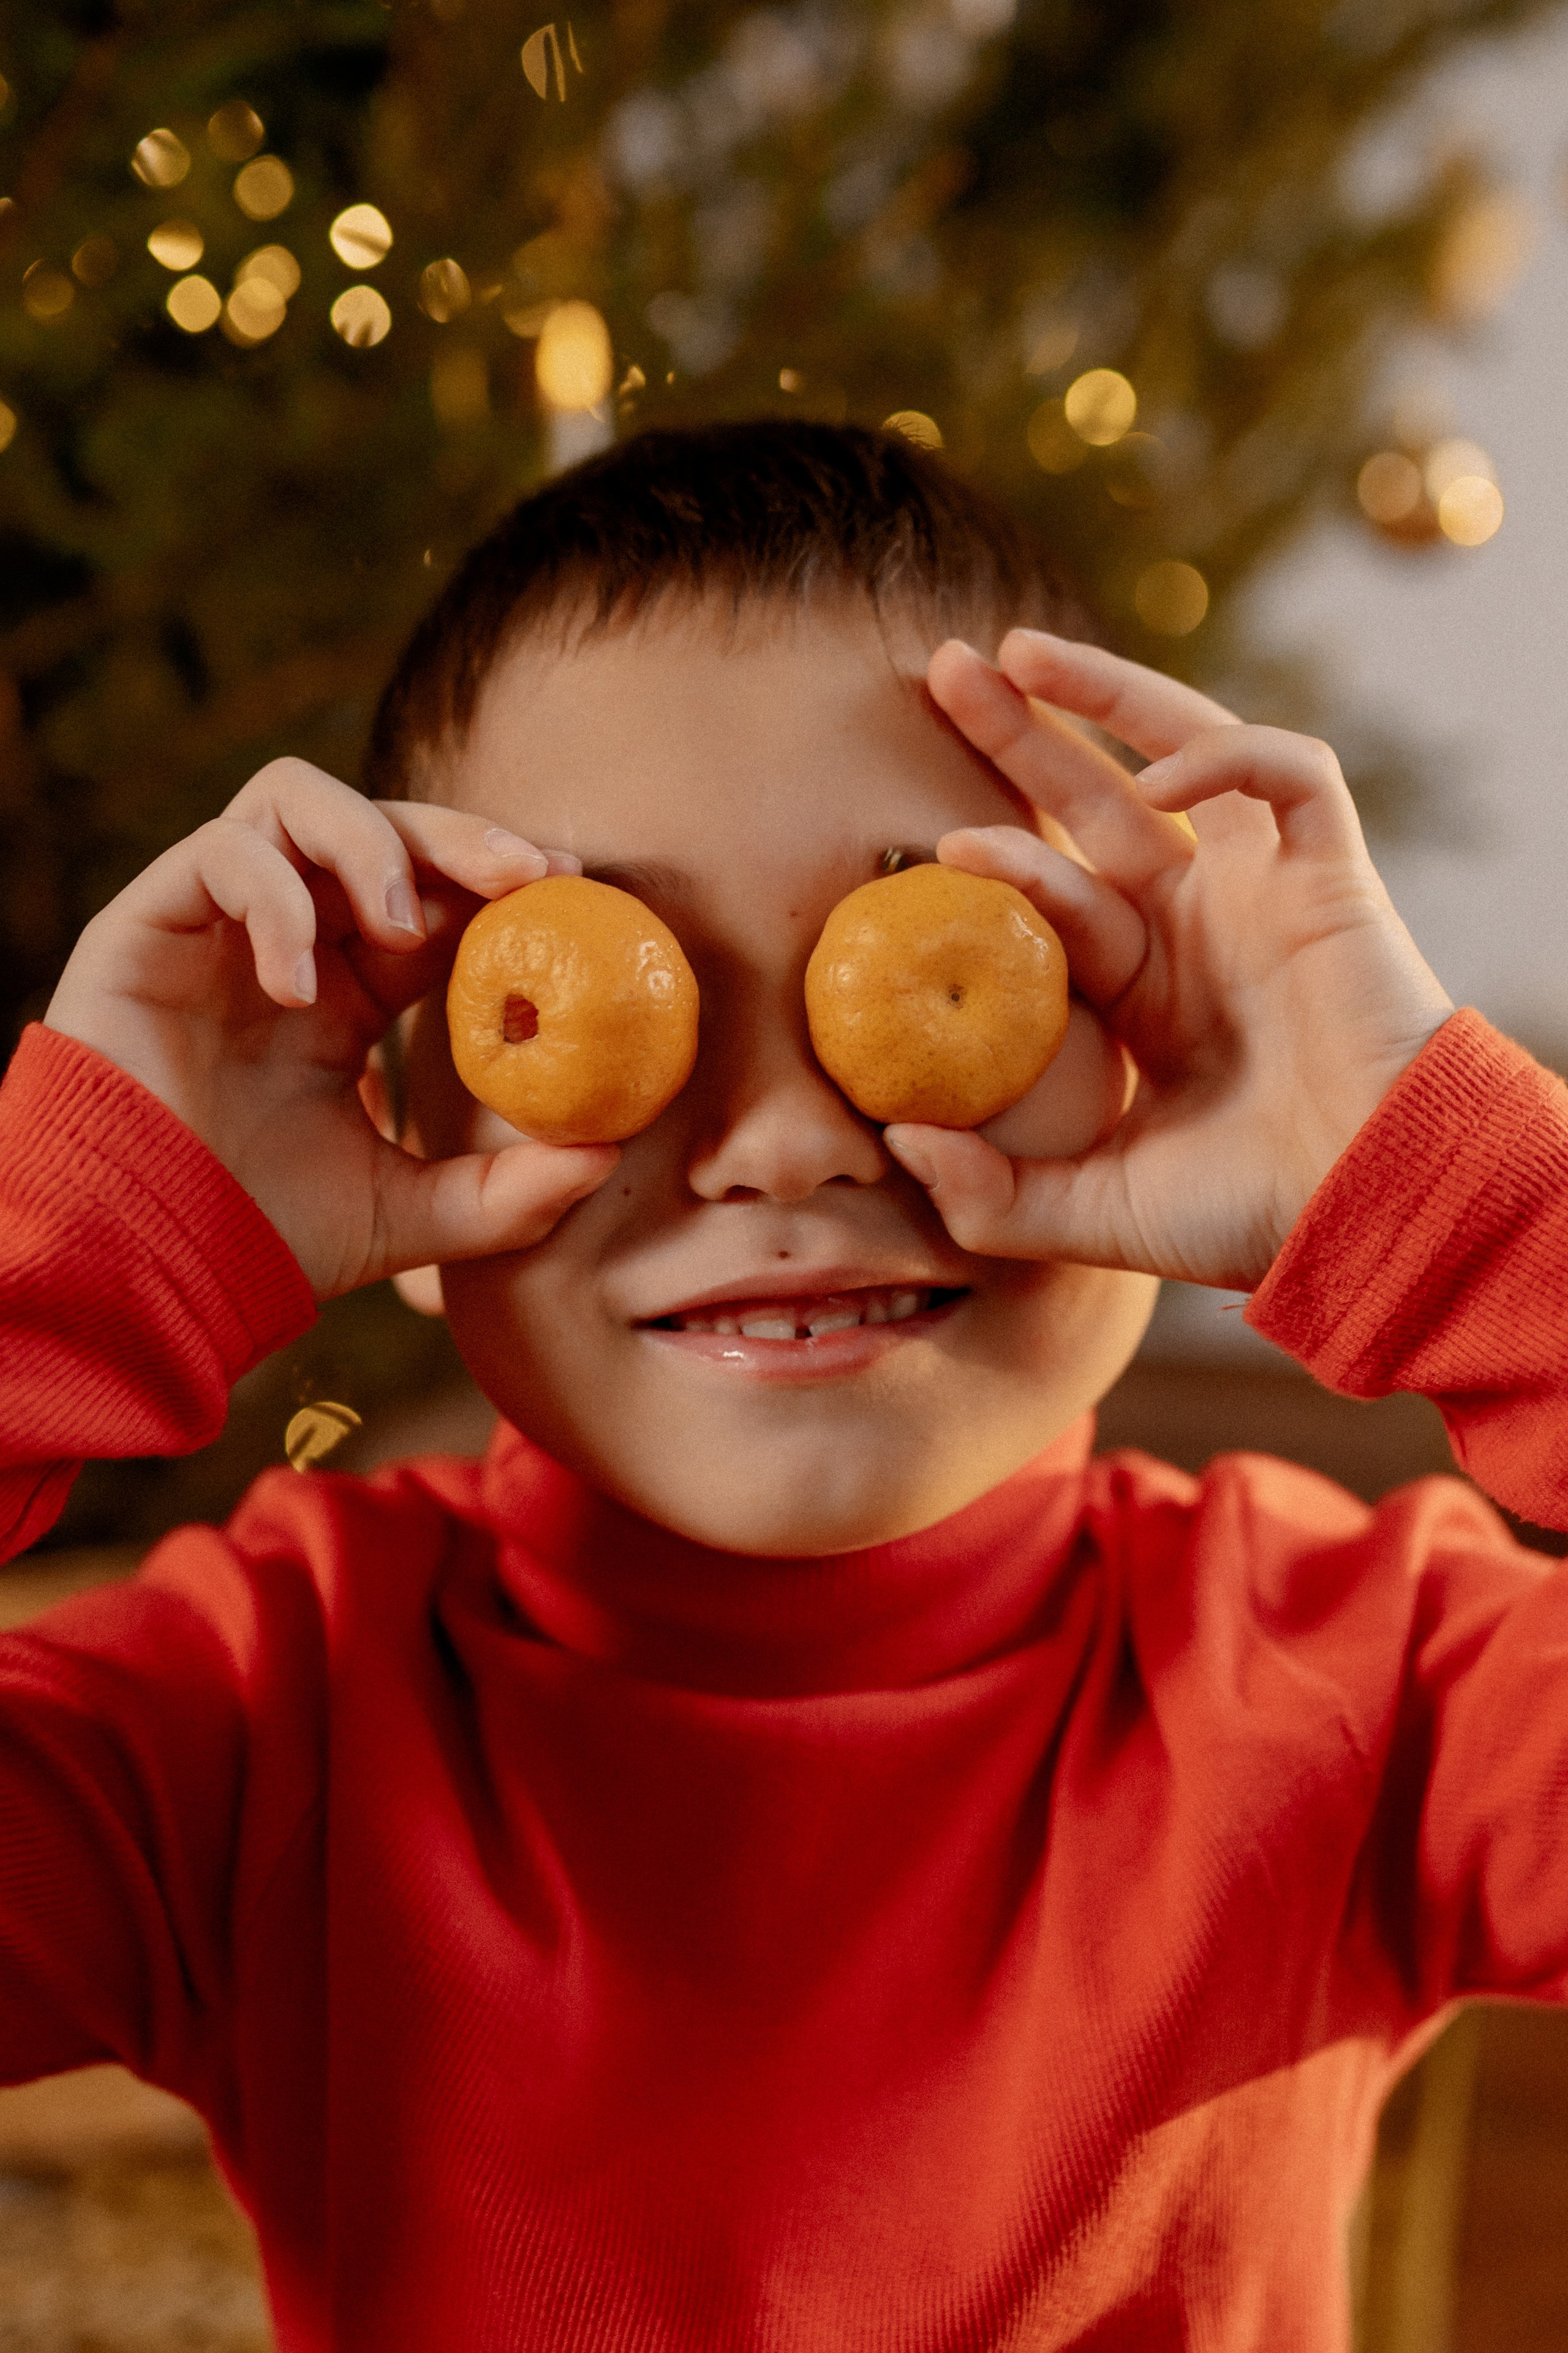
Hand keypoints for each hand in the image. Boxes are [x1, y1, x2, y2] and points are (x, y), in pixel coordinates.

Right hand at [44, 758, 618, 1299]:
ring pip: (295, 801)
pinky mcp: (147, 923)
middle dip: (459, 834)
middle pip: (379, 826)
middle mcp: (287, 940)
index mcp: (348, 989)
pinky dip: (274, 900)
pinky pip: (221, 853)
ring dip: (369, 843)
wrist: (149, 1265)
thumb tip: (608, 1155)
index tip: (567, 886)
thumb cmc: (264, 1237)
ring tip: (403, 926)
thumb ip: (509, 1192)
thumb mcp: (412, 1216)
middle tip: (525, 873)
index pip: (433, 893)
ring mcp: (216, 924)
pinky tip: (300, 987)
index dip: (497, 875)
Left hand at [884, 633, 1453, 1291]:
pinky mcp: (1329, 873)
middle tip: (942, 671)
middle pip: (1096, 799)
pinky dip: (1227, 753)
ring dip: (1108, 693)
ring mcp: (1262, 889)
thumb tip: (894, 1140)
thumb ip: (991, 1194)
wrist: (1372, 1210)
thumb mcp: (1094, 1212)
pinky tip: (1162, 774)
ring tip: (1017, 651)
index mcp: (1147, 988)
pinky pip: (1287, 772)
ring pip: (1187, 748)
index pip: (1055, 891)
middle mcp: (1198, 923)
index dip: (998, 856)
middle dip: (1023, 732)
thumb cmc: (1251, 1217)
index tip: (928, 848)